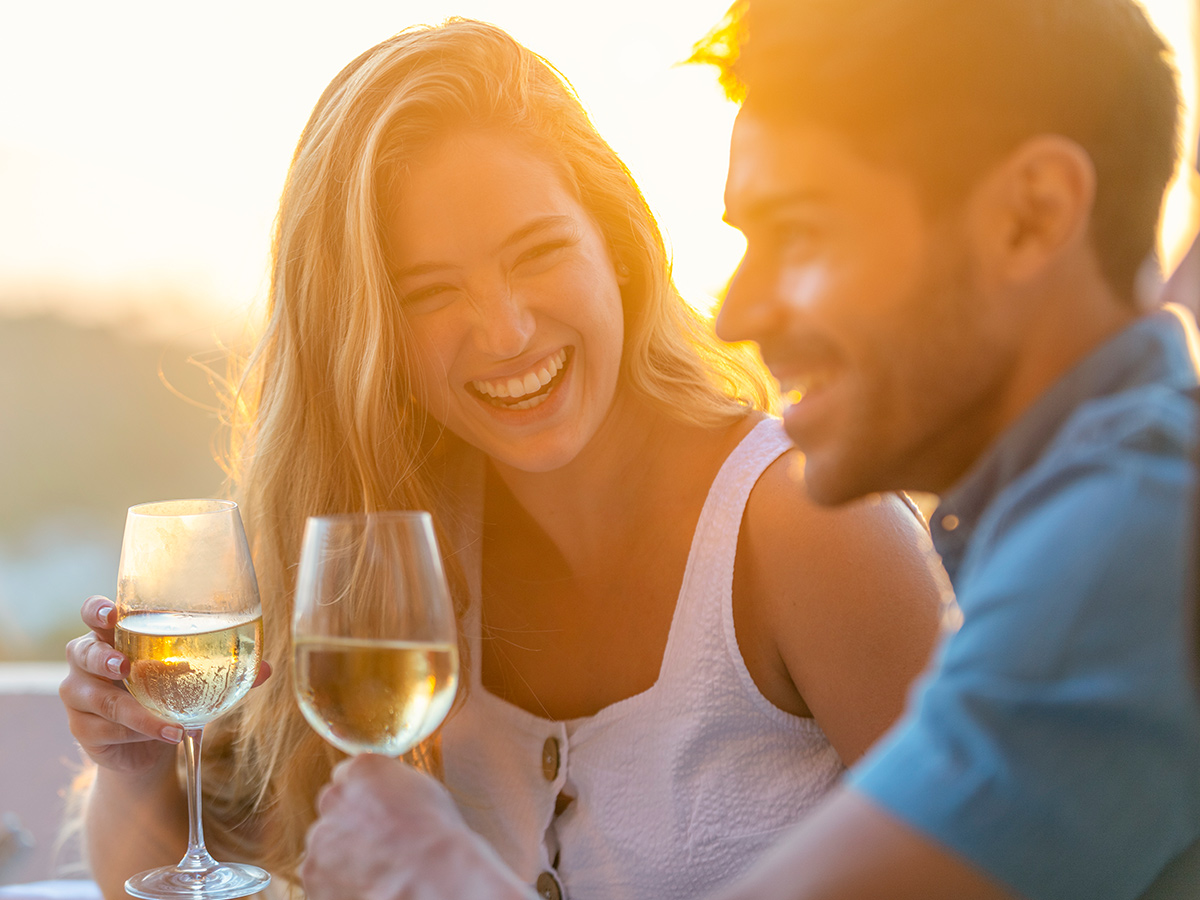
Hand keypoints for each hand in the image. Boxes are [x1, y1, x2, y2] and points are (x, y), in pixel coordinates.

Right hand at [59, 594, 270, 774]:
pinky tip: (167, 734)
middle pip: (81, 651)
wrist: (148, 746)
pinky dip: (140, 732)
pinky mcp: (83, 730)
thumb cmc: (169, 694)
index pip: (93, 614)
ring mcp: (79, 696)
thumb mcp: (193, 676)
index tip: (112, 614)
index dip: (97, 611)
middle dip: (103, 657)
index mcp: (114, 636)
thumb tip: (268, 668)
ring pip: (99, 698)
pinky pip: (106, 729)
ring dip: (136, 710)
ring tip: (171, 720)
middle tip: (126, 665)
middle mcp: (88, 661)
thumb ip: (227, 667)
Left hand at [302, 754, 531, 899]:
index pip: (349, 776)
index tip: (376, 812)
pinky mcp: (312, 874)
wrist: (429, 879)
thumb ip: (391, 786)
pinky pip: (322, 876)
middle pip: (334, 809)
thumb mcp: (423, 791)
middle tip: (377, 843)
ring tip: (376, 869)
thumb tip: (388, 796)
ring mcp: (319, 837)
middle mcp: (334, 798)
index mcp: (362, 771)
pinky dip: (337, 883)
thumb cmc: (436, 838)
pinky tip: (367, 885)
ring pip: (325, 844)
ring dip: (342, 854)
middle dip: (349, 824)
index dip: (364, 797)